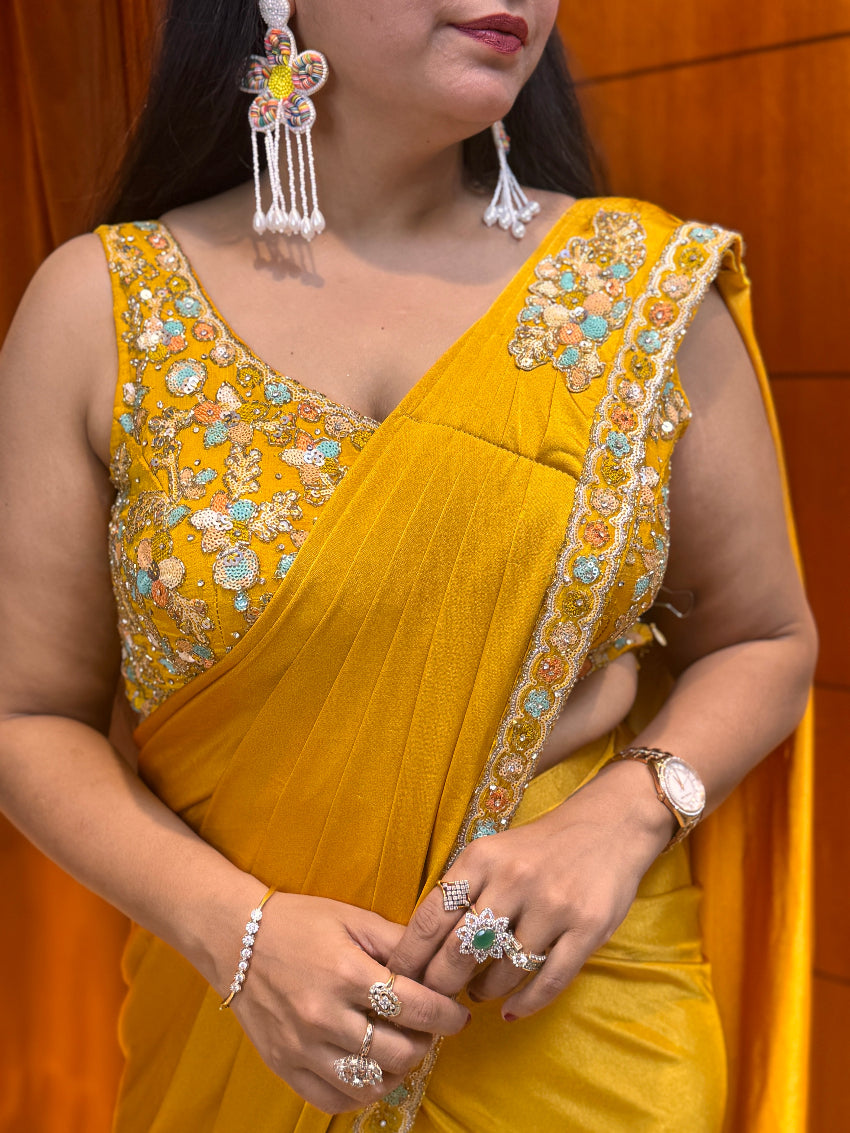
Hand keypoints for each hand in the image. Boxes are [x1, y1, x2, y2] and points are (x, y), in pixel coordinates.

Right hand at [224, 892, 469, 1113]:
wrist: (235, 937)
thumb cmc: (299, 922)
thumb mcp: (352, 919)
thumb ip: (397, 942)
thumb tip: (437, 966)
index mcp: (345, 972)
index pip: (414, 1007)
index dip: (446, 1015)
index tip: (457, 1015)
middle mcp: (324, 1015)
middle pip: (398, 1052)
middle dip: (425, 1042)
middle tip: (427, 1029)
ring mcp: (301, 1046)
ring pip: (369, 1084)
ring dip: (396, 1070)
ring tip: (399, 1048)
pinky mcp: (284, 1066)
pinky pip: (333, 1099)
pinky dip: (359, 1090)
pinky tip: (367, 1067)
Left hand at [388, 760, 674, 1020]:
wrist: (608, 826)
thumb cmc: (538, 847)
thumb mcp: (492, 852)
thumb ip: (461, 890)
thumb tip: (421, 949)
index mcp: (481, 857)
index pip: (431, 917)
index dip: (410, 956)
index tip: (399, 979)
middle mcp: (515, 879)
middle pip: (459, 950)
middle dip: (441, 983)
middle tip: (437, 997)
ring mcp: (554, 905)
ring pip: (503, 970)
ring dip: (483, 991)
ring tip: (478, 993)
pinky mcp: (588, 928)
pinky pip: (549, 981)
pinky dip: (525, 1003)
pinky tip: (511, 1010)